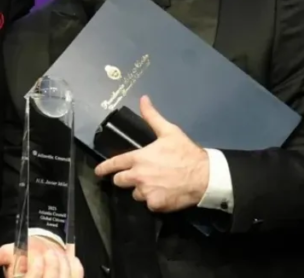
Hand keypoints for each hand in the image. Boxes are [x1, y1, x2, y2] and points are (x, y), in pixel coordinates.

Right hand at [0, 238, 82, 277]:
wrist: (42, 254)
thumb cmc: (26, 258)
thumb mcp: (11, 255)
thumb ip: (0, 256)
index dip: (36, 269)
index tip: (37, 256)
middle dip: (51, 264)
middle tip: (49, 253)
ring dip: (63, 264)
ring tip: (58, 255)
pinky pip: (77, 276)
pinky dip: (75, 267)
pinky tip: (70, 260)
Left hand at [95, 95, 209, 212]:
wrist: (204, 176)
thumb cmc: (185, 152)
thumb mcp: (168, 131)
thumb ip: (152, 116)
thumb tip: (143, 99)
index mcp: (138, 158)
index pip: (114, 164)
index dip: (104, 168)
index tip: (98, 172)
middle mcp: (138, 176)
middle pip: (119, 181)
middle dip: (125, 179)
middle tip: (138, 176)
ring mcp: (146, 192)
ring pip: (136, 194)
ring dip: (142, 190)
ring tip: (156, 184)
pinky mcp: (155, 205)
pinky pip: (149, 204)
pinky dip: (155, 200)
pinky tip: (164, 194)